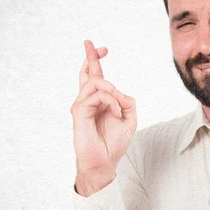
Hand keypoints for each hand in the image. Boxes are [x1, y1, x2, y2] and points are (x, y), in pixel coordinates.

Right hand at [70, 40, 136, 194]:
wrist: (104, 162)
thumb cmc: (114, 143)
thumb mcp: (129, 119)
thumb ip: (128, 102)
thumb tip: (120, 92)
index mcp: (100, 102)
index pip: (95, 76)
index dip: (96, 60)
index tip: (103, 49)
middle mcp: (89, 101)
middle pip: (86, 73)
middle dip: (91, 56)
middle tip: (98, 46)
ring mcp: (82, 106)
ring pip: (96, 82)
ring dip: (112, 90)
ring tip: (119, 104)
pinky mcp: (79, 112)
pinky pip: (96, 96)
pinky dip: (111, 102)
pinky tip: (116, 113)